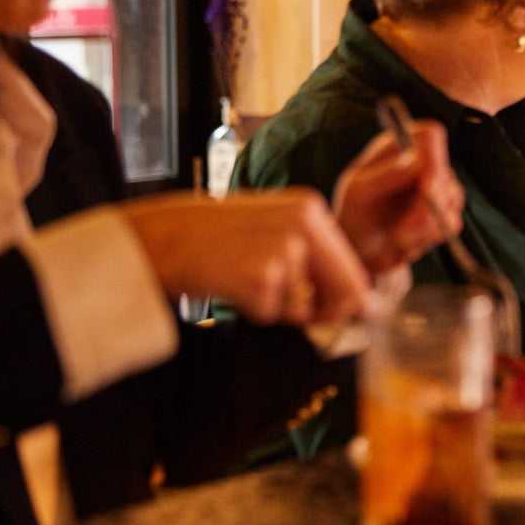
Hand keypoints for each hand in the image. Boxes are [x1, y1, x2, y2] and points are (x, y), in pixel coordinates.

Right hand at [121, 188, 370, 324]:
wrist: (163, 236)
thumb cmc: (217, 237)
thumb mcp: (272, 229)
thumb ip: (313, 257)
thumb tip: (360, 301)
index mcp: (311, 209)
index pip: (355, 267)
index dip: (349, 299)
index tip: (335, 313)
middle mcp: (304, 224)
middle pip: (348, 292)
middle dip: (329, 313)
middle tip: (300, 316)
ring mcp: (284, 249)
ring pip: (304, 307)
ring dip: (280, 309)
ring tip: (246, 280)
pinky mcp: (261, 276)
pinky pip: (273, 315)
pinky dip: (254, 311)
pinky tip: (232, 286)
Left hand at [332, 122, 462, 272]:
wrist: (362, 253)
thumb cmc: (353, 216)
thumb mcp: (358, 194)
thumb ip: (386, 175)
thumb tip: (415, 160)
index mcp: (398, 147)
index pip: (431, 135)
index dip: (434, 157)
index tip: (426, 185)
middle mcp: (421, 161)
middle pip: (445, 172)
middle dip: (427, 205)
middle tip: (403, 230)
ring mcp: (436, 186)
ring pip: (452, 199)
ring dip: (425, 225)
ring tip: (398, 237)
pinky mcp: (444, 211)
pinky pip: (452, 222)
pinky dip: (429, 236)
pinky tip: (407, 241)